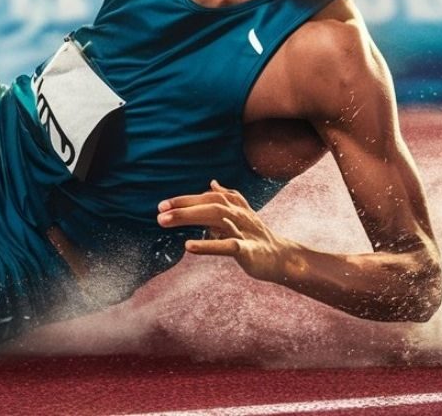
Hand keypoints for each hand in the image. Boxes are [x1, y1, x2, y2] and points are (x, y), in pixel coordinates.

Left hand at [157, 179, 290, 282]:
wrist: (282, 258)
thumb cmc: (257, 236)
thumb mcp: (241, 214)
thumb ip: (227, 197)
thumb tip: (213, 184)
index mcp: (233, 206)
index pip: (205, 198)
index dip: (183, 200)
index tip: (161, 206)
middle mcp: (237, 213)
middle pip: (208, 204)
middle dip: (182, 207)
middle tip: (159, 213)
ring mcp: (243, 230)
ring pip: (215, 218)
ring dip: (189, 217)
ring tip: (166, 222)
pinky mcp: (248, 250)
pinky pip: (227, 246)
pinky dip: (208, 244)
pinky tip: (189, 247)